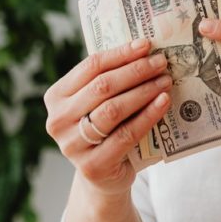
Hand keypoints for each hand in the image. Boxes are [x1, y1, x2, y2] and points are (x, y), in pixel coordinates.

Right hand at [44, 39, 171, 196]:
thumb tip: (145, 50)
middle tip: (160, 62)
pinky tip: (163, 103)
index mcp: (56, 97)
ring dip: (143, 91)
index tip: (146, 44)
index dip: (120, 54)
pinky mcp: (92, 166)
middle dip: (135, 71)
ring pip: (113, 110)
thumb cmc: (105, 130)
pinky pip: (125, 135)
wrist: (102, 177)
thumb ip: (111, 81)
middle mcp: (58, 120)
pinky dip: (148, 116)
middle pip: (102, 87)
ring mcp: (72, 146)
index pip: (90, 67)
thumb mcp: (98, 104)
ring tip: (165, 81)